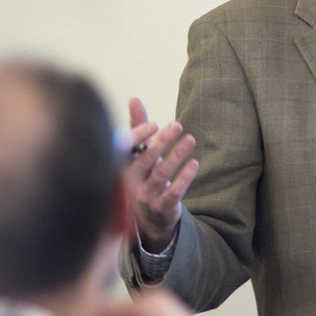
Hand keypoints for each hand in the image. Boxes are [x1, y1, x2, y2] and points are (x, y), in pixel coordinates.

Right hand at [125, 97, 199, 251]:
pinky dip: (184, 177)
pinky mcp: (160, 208)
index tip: (156, 123)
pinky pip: (174, 192)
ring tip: (190, 140)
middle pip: (146, 159)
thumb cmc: (144, 176)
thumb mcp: (139, 153)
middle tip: (177, 125)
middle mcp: (129, 182)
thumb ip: (138, 127)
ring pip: (161, 174)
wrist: (148, 217)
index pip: (126, 149)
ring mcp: (144, 197)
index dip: (139, 135)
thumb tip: (134, 99)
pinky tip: (194, 163)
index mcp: (121, 166)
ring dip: (177, 155)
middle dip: (163, 141)